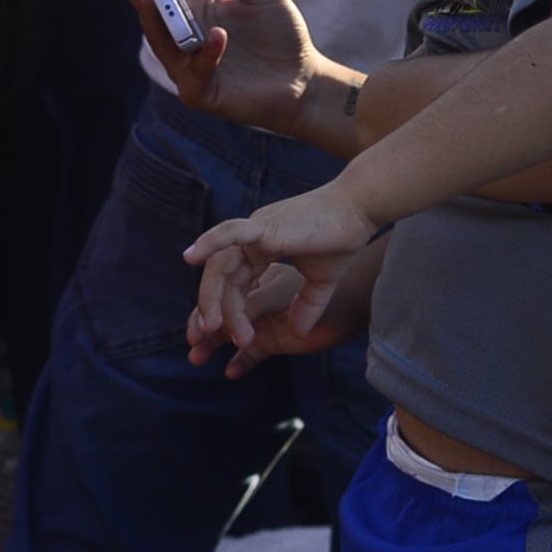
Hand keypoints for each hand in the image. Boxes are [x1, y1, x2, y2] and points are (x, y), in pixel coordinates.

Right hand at [113, 0, 323, 133]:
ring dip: (149, 11)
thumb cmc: (282, 36)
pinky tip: (219, 34)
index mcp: (192, 0)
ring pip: (157, 35)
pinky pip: (194, 69)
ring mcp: (185, 60)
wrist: (304, 83)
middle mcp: (181, 27)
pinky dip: (205, 52)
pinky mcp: (199, 89)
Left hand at [184, 183, 380, 360]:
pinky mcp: (265, 226)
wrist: (360, 210)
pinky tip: (191, 256)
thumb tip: (298, 332)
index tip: (225, 340)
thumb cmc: (342, 238)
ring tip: (211, 328)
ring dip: (213, 297)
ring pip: (222, 267)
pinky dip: (209, 242)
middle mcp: (251, 240)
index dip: (226, 311)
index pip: (234, 284)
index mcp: (261, 250)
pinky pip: (230, 234)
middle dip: (210, 310)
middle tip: (201, 340)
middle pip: (221, 279)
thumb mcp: (321, 282)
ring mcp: (256, 231)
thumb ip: (307, 305)